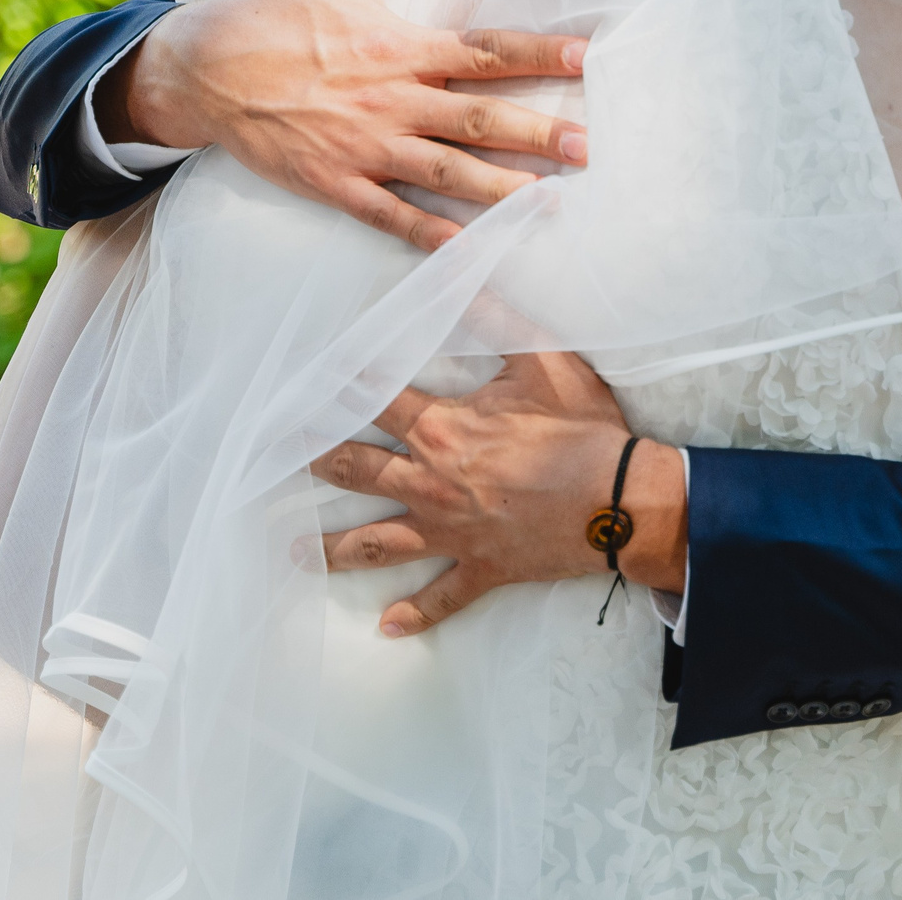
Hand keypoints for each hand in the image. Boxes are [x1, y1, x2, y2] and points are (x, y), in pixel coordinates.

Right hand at [105, 0, 587, 249]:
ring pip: (447, 173)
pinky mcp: (338, 183)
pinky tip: (471, 252)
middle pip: (480, 119)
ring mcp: (367, 146)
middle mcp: (393, 99)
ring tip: (551, 203)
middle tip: (589, 148)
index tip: (588, 57)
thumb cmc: (280, 10)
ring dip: (502, 189)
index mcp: (402, 46)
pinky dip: (432, 237)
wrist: (208, 66)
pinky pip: (393, 216)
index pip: (487, 49)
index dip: (541, 52)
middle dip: (539, 133)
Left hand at [312, 351, 688, 635]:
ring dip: (336, 548)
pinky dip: (413, 613)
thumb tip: (465, 275)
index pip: (376, 400)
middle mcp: (432, 483)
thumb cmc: (584, 430)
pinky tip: (386, 626)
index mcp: (444, 430)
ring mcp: (452, 532)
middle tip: (279, 458)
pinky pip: (441, 596)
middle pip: (358, 472)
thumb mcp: (545, 362)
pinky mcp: (480, 568)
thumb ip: (500, 320)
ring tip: (297, 551)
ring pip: (379, 543)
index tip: (305, 379)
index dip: (340, 385)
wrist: (621, 501)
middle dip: (316, 461)